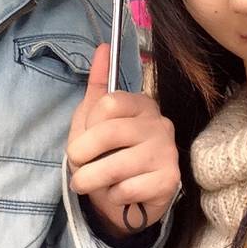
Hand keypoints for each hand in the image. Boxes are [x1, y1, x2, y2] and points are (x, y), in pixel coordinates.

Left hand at [67, 44, 179, 236]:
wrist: (124, 201)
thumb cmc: (107, 156)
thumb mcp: (93, 120)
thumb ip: (98, 84)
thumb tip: (103, 47)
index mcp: (141, 104)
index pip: (109, 103)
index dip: (88, 126)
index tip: (83, 140)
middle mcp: (160, 123)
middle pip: (109, 133)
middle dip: (81, 155)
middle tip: (77, 165)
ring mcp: (167, 151)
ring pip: (116, 165)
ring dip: (90, 179)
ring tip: (87, 183)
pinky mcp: (169, 180)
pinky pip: (128, 188)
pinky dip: (113, 195)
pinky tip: (119, 193)